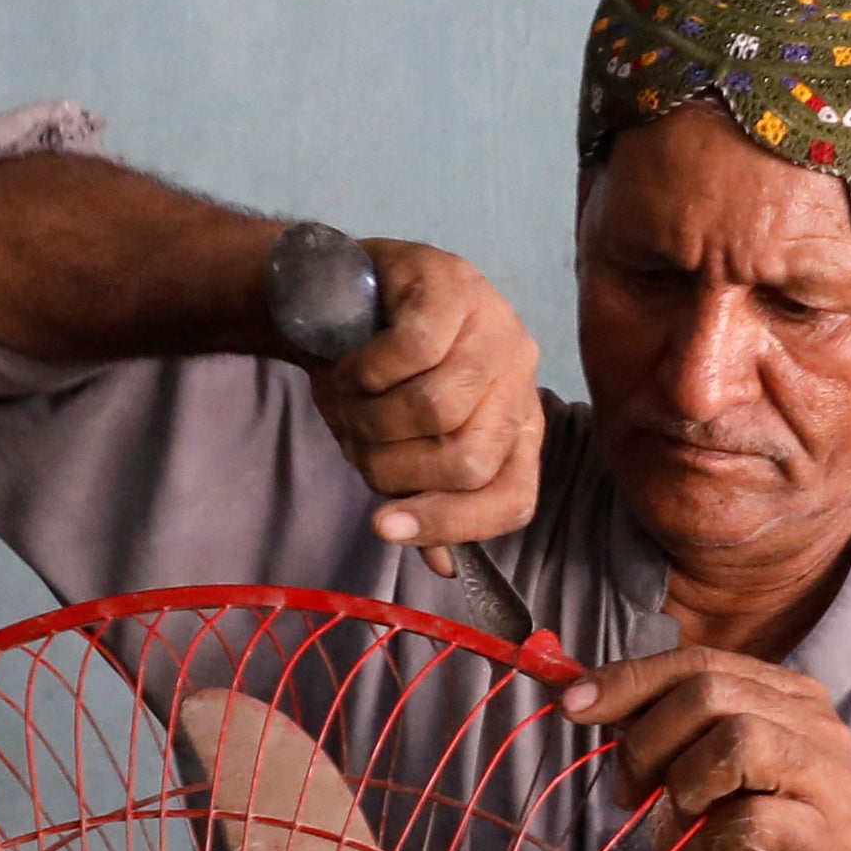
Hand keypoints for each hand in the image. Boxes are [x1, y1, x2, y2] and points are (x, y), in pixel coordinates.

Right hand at [309, 239, 539, 546]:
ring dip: (371, 418)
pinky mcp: (453, 282)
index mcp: (517, 424)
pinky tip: (349, 367)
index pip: (513, 498)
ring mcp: (494, 324)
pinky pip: (411, 353)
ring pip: (438, 409)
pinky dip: (365, 373)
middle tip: (357, 441)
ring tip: (348, 400)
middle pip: (470, 459)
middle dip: (394, 466)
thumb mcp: (396, 445)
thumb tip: (442, 567)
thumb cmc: (372, 375)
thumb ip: (423, 498)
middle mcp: (520, 375)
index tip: (384, 526)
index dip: (451, 523)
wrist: (330, 291)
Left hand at [563, 648, 850, 850]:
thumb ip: (655, 725)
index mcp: (788, 694)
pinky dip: (717, 835)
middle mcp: (819, 725)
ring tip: (684, 817)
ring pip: (739, 741)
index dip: (631, 679)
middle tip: (628, 791)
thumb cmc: (748, 838)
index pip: (701, 661)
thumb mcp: (696, 769)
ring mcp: (833, 781)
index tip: (573, 705)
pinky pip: (755, 818)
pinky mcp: (832, 841)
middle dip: (649, 739)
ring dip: (687, 782)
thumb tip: (577, 688)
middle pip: (713, 692)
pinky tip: (717, 850)